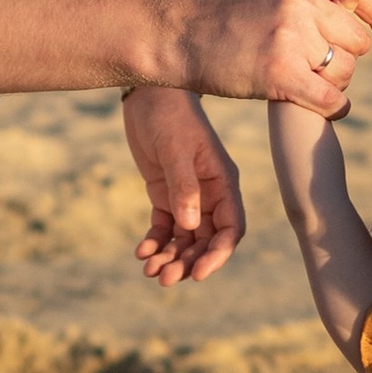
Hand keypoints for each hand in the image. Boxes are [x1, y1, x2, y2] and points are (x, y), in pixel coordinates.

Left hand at [122, 85, 245, 284]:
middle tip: (163, 278)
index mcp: (223, 183)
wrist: (148, 94)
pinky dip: (155, 242)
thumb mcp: (176, 148)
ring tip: (149, 271)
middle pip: (206, 241)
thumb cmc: (169, 115)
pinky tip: (140, 251)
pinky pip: (164, 227)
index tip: (197, 274)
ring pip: (184, 239)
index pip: (230, 229)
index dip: (217, 255)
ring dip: (170, 257)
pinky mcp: (165, 194)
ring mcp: (188, 196)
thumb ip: (184, 186)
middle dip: (187, 262)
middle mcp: (210, 194)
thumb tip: (189, 225)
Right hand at [185, 0, 371, 114]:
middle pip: (356, 38)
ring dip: (334, 82)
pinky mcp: (281, 72)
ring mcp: (290, 35)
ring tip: (307, 81)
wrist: (181, 37)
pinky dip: (336, 108)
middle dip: (345, 55)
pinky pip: (332, 98)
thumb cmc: (227, 16)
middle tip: (318, 66)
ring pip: (345, 70)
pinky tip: (331, 108)